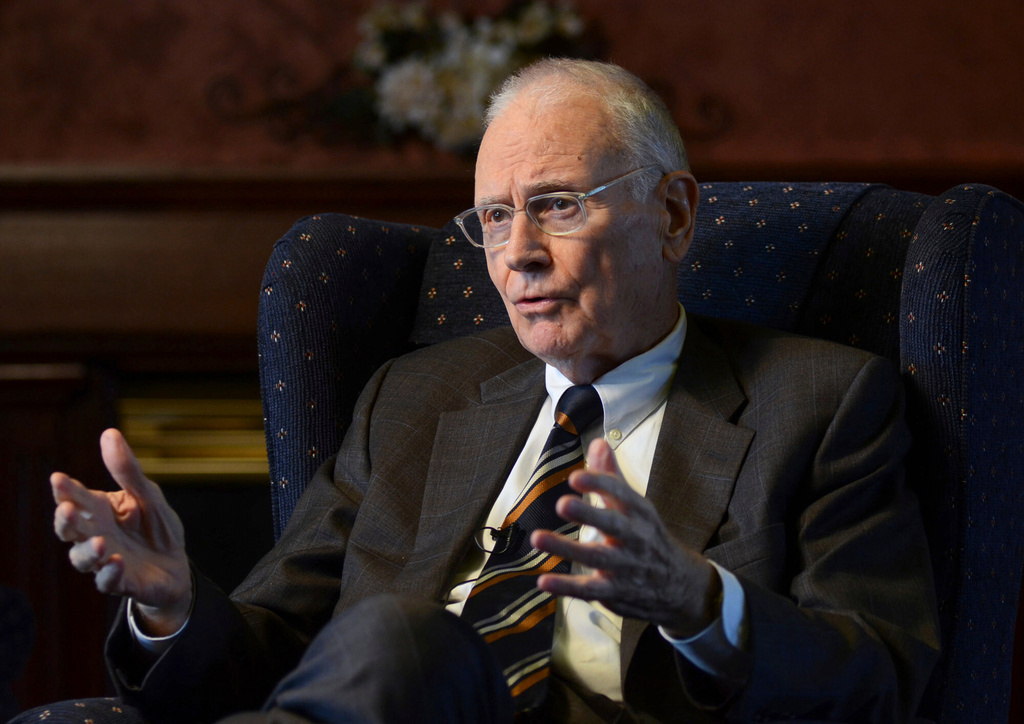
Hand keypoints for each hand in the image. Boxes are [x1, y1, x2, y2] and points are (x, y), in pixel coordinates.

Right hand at [52, 428, 191, 635]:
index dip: (65, 490)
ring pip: (83, 559)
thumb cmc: (155, 526)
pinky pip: (108, 581)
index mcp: (99, 511)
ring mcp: (105, 560)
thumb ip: (127, 469)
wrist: (176, 564)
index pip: (76, 498)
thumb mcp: (148, 494)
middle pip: (70, 530)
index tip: (58, 478)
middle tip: (68, 510)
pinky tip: (116, 563)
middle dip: (66, 521)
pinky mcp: (120, 581)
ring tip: (102, 541)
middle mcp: (95, 535)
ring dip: (88, 550)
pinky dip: (109, 573)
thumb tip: (109, 433)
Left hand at [532, 438, 720, 637]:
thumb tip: (597, 442)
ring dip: (566, 549)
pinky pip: (588, 590)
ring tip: (537, 538)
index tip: (576, 476)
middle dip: (589, 514)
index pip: (621, 494)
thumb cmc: (648, 536)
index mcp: (639, 512)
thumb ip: (611, 476)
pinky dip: (566, 587)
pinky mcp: (613, 592)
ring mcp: (625, 567)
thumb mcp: (636, 506)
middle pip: (613, 525)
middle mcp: (634, 538)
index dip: (599, 483)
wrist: (680, 586)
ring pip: (596, 558)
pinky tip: (543, 580)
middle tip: (563, 504)